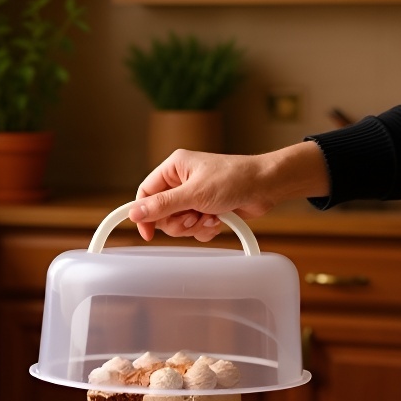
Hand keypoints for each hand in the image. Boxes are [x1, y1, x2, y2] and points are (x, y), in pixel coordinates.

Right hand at [128, 144, 329, 240]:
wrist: (266, 186)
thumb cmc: (234, 178)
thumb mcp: (194, 194)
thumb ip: (162, 205)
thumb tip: (134, 212)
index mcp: (174, 168)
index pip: (146, 193)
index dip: (144, 213)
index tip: (147, 232)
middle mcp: (182, 181)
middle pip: (162, 213)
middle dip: (178, 221)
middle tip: (192, 217)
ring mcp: (195, 196)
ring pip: (179, 223)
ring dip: (194, 226)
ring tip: (210, 216)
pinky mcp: (207, 209)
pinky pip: (195, 228)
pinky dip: (205, 228)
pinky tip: (219, 219)